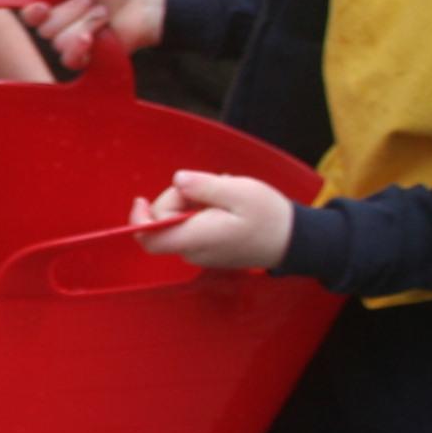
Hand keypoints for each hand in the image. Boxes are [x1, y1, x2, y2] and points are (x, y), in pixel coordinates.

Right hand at [25, 0, 167, 67]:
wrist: (146, 2)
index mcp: (57, 2)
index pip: (30, 14)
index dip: (33, 12)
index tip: (44, 5)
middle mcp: (61, 24)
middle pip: (45, 28)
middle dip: (71, 11)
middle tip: (93, 1)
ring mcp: (73, 42)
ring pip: (60, 42)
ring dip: (86, 24)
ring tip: (104, 14)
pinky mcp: (87, 58)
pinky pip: (70, 60)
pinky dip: (79, 48)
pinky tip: (93, 39)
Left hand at [131, 170, 293, 270]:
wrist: (292, 241)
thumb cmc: (268, 216)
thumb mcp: (239, 192)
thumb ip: (204, 187)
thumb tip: (177, 180)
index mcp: (197, 238)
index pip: (152, 238)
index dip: (139, 219)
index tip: (140, 199)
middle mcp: (193, 251)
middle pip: (164, 221)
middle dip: (178, 197)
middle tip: (209, 185)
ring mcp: (200, 252)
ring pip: (178, 221)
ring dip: (193, 202)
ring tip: (223, 194)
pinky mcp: (207, 249)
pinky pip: (192, 226)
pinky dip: (201, 211)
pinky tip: (224, 204)